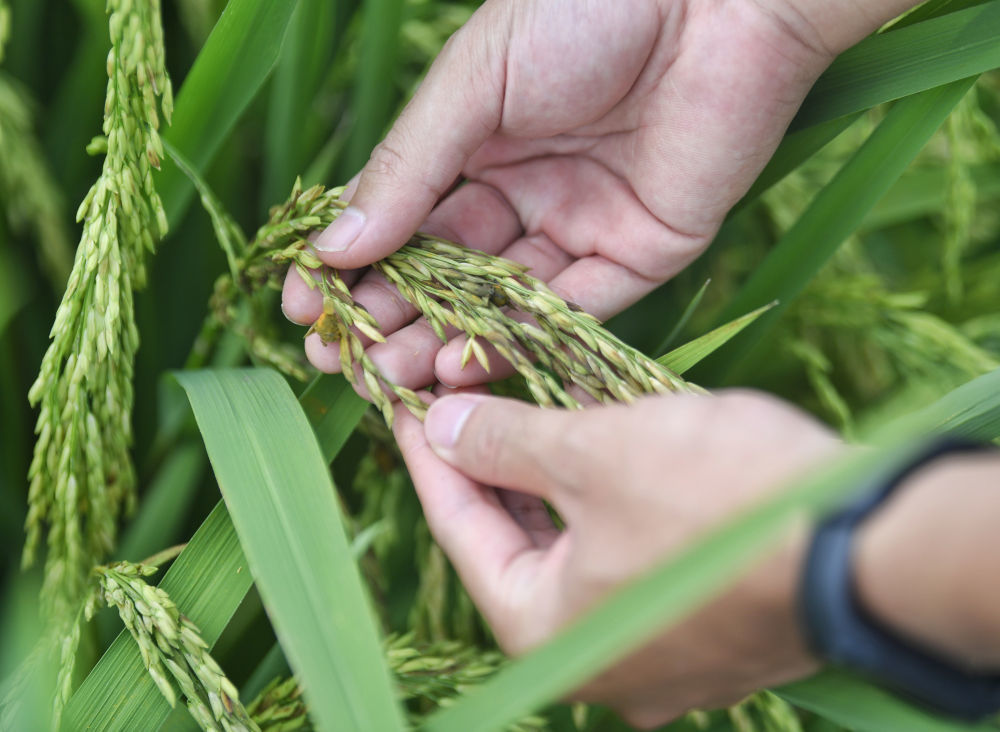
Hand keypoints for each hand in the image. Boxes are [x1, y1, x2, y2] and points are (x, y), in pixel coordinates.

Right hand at [282, 0, 903, 393]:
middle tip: (340, 361)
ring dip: (441, 341)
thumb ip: (409, 166)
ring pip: (501, 301)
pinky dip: (517, 341)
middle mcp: (527, 189)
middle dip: (390, 317)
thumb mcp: (473, 81)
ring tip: (386, 379)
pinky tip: (460, 366)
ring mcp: (582, 224)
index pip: (405, 217)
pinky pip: (572, 311)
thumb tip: (333, 245)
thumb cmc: (585, 11)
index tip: (302, 306)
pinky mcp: (640, 253)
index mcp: (478, 140)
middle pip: (447, 271)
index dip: (354, 264)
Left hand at [392, 388, 841, 725]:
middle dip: (493, 467)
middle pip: (517, 545)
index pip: (461, 532)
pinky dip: (607, 505)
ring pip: (576, 550)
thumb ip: (507, 442)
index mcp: (545, 631)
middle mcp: (591, 658)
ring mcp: (652, 651)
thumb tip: (442, 428)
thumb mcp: (596, 453)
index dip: (432, 459)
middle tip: (466, 402)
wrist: (870, 547)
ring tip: (528, 412)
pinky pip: (628, 558)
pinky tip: (601, 451)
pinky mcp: (701, 627)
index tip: (409, 407)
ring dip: (553, 481)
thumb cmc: (716, 499)